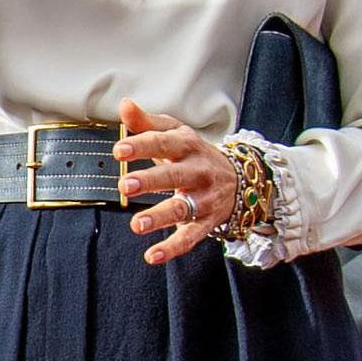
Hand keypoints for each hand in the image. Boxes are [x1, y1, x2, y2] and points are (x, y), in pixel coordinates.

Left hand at [114, 102, 238, 264]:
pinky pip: (191, 237)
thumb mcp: (175, 133)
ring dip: (160, 217)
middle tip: (125, 186)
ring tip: (136, 225)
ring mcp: (204, 198)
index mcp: (188, 146)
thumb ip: (147, 123)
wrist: (243, 178)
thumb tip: (124, 104)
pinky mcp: (207, 222)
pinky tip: (151, 256)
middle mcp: (198, 171)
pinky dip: (173, 248)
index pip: (164, 143)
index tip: (118, 150)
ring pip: (183, 208)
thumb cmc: (193, 153)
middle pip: (174, 176)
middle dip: (151, 181)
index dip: (142, 146)